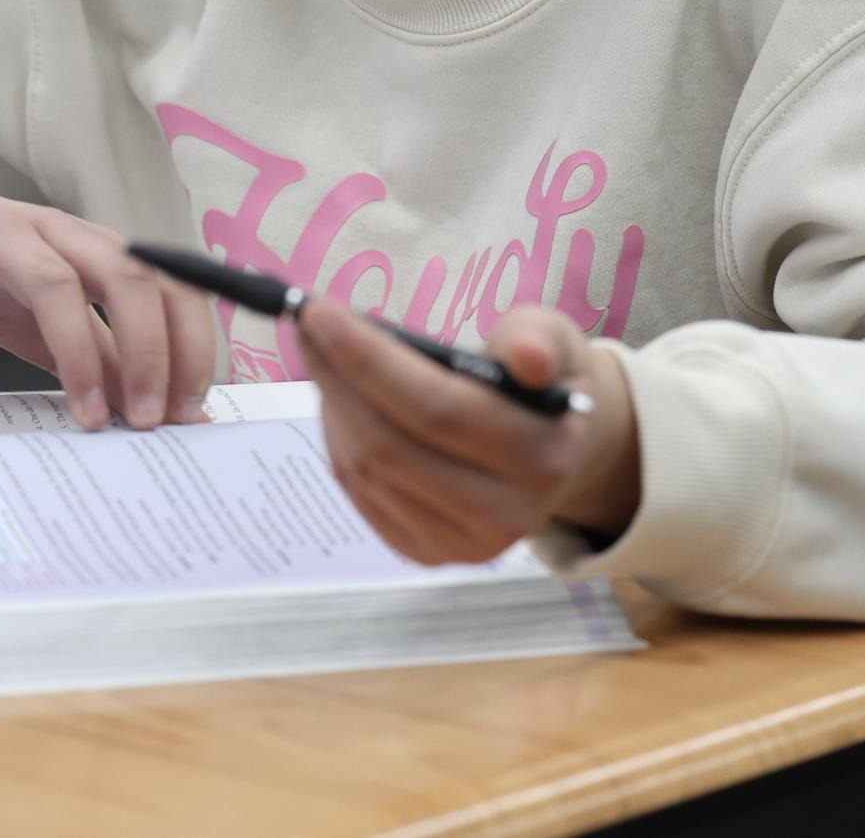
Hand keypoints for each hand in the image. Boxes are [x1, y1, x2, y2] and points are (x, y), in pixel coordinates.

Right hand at [0, 169, 218, 431]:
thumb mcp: (55, 315)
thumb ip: (104, 354)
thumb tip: (159, 409)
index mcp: (94, 246)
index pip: (168, 282)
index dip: (189, 343)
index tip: (190, 409)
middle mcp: (56, 232)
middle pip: (125, 275)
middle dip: (148, 349)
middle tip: (148, 418)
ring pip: (52, 281)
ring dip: (78, 353)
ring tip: (86, 415)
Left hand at [296, 299, 639, 565]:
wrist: (556, 448)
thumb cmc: (542, 377)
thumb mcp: (551, 338)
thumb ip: (536, 339)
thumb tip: (525, 356)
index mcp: (540, 455)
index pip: (437, 408)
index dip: (369, 359)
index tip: (320, 311)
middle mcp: (504, 513)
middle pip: (389, 444)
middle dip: (336, 376)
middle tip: (308, 323)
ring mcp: (463, 544)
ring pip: (366, 470)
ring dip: (330, 403)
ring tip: (322, 352)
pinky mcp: (429, 553)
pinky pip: (360, 493)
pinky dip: (338, 438)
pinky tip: (337, 398)